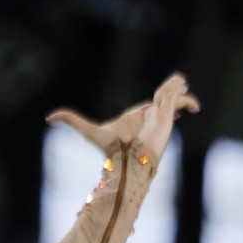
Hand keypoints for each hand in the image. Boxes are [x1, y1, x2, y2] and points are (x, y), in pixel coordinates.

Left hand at [46, 72, 198, 163]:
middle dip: (169, 91)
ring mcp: (158, 117)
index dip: (154, 103)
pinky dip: (185, 101)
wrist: (127, 160)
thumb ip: (71, 120)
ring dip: (177, 90)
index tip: (159, 102)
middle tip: (179, 82)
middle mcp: (148, 116)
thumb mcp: (88, 129)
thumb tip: (50, 117)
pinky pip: (178, 104)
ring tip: (183, 81)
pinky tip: (192, 106)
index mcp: (134, 116)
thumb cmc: (111, 148)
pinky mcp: (166, 118)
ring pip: (169, 98)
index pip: (147, 105)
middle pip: (160, 99)